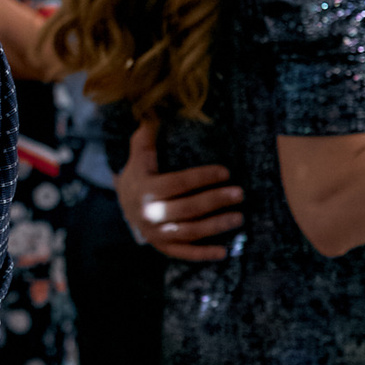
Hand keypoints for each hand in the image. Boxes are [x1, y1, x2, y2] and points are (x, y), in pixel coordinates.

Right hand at [117, 117, 241, 260]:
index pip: (179, 183)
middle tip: (241, 194)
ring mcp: (155, 233)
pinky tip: (224, 252)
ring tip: (239, 217)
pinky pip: (183, 253)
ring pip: (189, 231)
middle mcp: (149, 214)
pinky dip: (203, 254)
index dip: (203, 177)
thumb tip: (155, 110)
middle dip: (216, 201)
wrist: (123, 201)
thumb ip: (148, 134)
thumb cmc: (140, 171)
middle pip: (188, 208)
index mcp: (146, 189)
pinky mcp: (162, 246)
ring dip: (216, 226)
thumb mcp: (140, 152)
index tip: (226, 171)